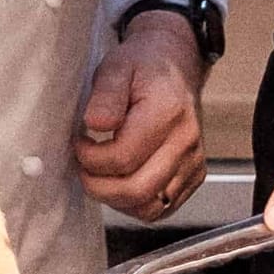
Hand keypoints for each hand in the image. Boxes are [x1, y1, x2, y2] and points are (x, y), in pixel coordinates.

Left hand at [74, 11, 209, 220]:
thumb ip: (105, 95)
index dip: (90, 158)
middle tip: (82, 166)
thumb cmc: (143, 66)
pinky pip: (162, 208)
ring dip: (115, 199)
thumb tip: (95, 124)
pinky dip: (135, 204)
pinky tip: (119, 181)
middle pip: (137, 190)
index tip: (79, 142)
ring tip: (99, 174)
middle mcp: (186, 143)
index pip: (122, 158)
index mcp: (167, 114)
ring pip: (149, 207)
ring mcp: (193, 163)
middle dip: (98, 185)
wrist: (175, 65)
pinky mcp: (194, 176)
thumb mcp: (116, 66)